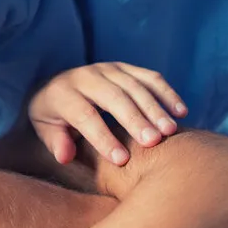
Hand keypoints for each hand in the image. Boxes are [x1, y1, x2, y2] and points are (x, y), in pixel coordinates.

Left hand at [28, 63, 186, 165]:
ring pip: (135, 86)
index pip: (84, 115)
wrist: (55, 86)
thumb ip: (56, 143)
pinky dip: (167, 92)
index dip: (103, 137)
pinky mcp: (125, 67)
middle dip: (135, 119)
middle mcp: (86, 76)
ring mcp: (108, 68)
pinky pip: (149, 77)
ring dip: (155, 107)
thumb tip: (66, 156)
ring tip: (170, 131)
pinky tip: (181, 112)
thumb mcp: (45, 130)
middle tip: (153, 142)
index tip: (121, 160)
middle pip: (114, 97)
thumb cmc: (54, 118)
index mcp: (63, 93)